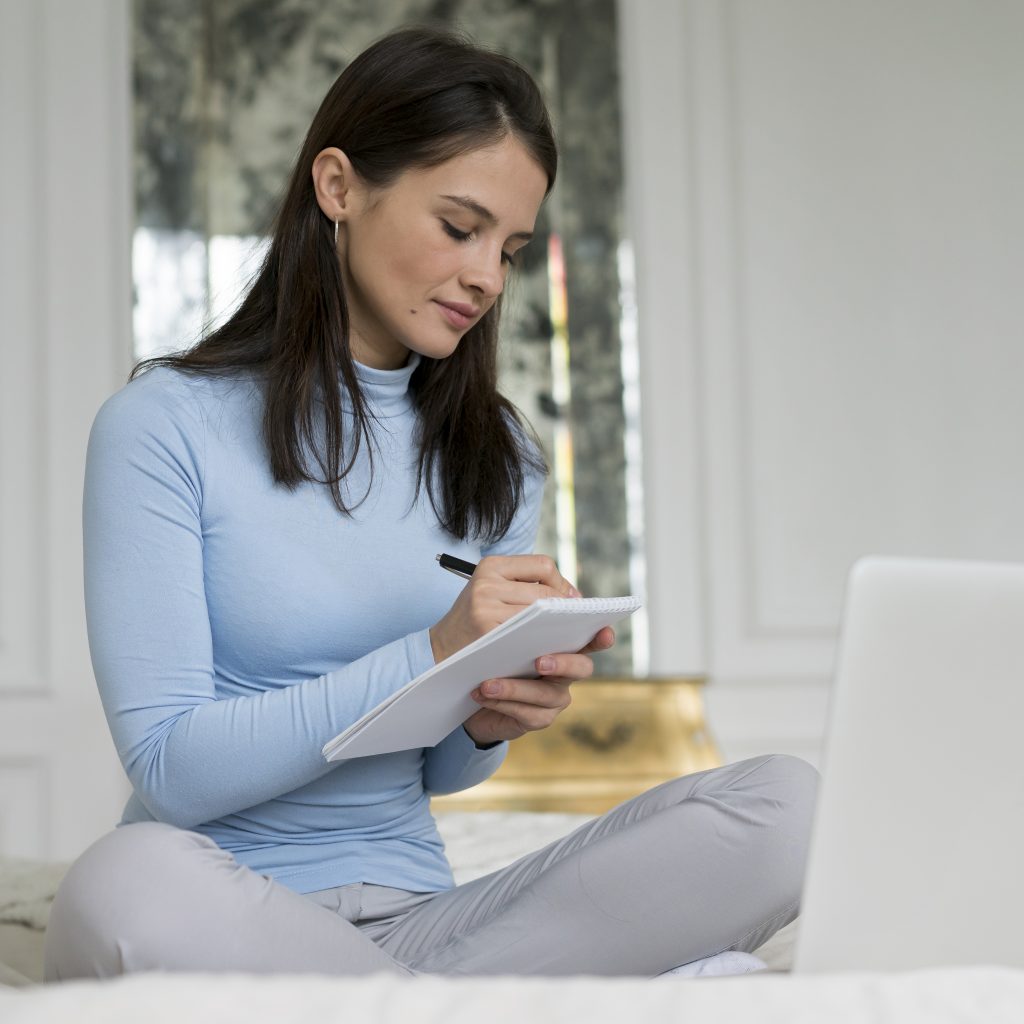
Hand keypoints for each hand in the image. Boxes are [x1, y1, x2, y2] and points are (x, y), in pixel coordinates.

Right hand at [429, 554, 577, 663]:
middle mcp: (487, 582)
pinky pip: (527, 633)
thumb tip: (574, 594)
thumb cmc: (476, 618)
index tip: (569, 599)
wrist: (441, 647)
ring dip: (555, 624)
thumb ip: (526, 584)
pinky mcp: (486, 631)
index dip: (562, 582)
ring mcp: (485, 607)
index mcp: (491, 565)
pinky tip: (544, 645)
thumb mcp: (493, 589)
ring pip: (539, 612)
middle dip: (563, 607)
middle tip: (572, 622)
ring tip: (561, 633)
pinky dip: (541, 639)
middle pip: (545, 591)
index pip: (543, 565)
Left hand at [462, 625, 616, 745]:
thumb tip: (524, 610)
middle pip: (581, 667)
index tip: (604, 632)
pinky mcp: (538, 718)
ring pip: (546, 694)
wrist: (473, 689)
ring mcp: (555, 698)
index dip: (600, 637)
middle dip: (563, 663)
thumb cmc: (492, 653)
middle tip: (539, 661)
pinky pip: (526, 713)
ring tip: (488, 683)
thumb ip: (521, 618)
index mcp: (563, 646)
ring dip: (515, 688)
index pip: (588, 637)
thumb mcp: (503, 632)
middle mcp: (566, 673)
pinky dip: (503, 703)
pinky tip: (483, 694)